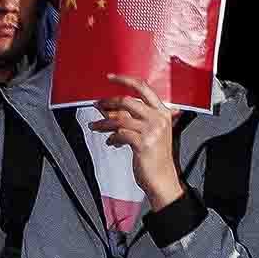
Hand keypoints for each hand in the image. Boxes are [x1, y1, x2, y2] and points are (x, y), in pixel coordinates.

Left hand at [91, 74, 183, 209]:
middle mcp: (159, 118)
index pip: (143, 88)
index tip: (111, 77)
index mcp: (163, 112)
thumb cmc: (156, 158)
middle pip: (128, 100)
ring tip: (95, 126)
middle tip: (97, 104)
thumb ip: (135, 119)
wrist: (162, 180)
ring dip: (104, 122)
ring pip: (120, 119)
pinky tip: (111, 142)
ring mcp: (152, 131)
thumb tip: (111, 110)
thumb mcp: (151, 133)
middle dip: (109, 102)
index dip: (125, 80)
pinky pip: (120, 134)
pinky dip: (112, 138)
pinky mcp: (143, 143)